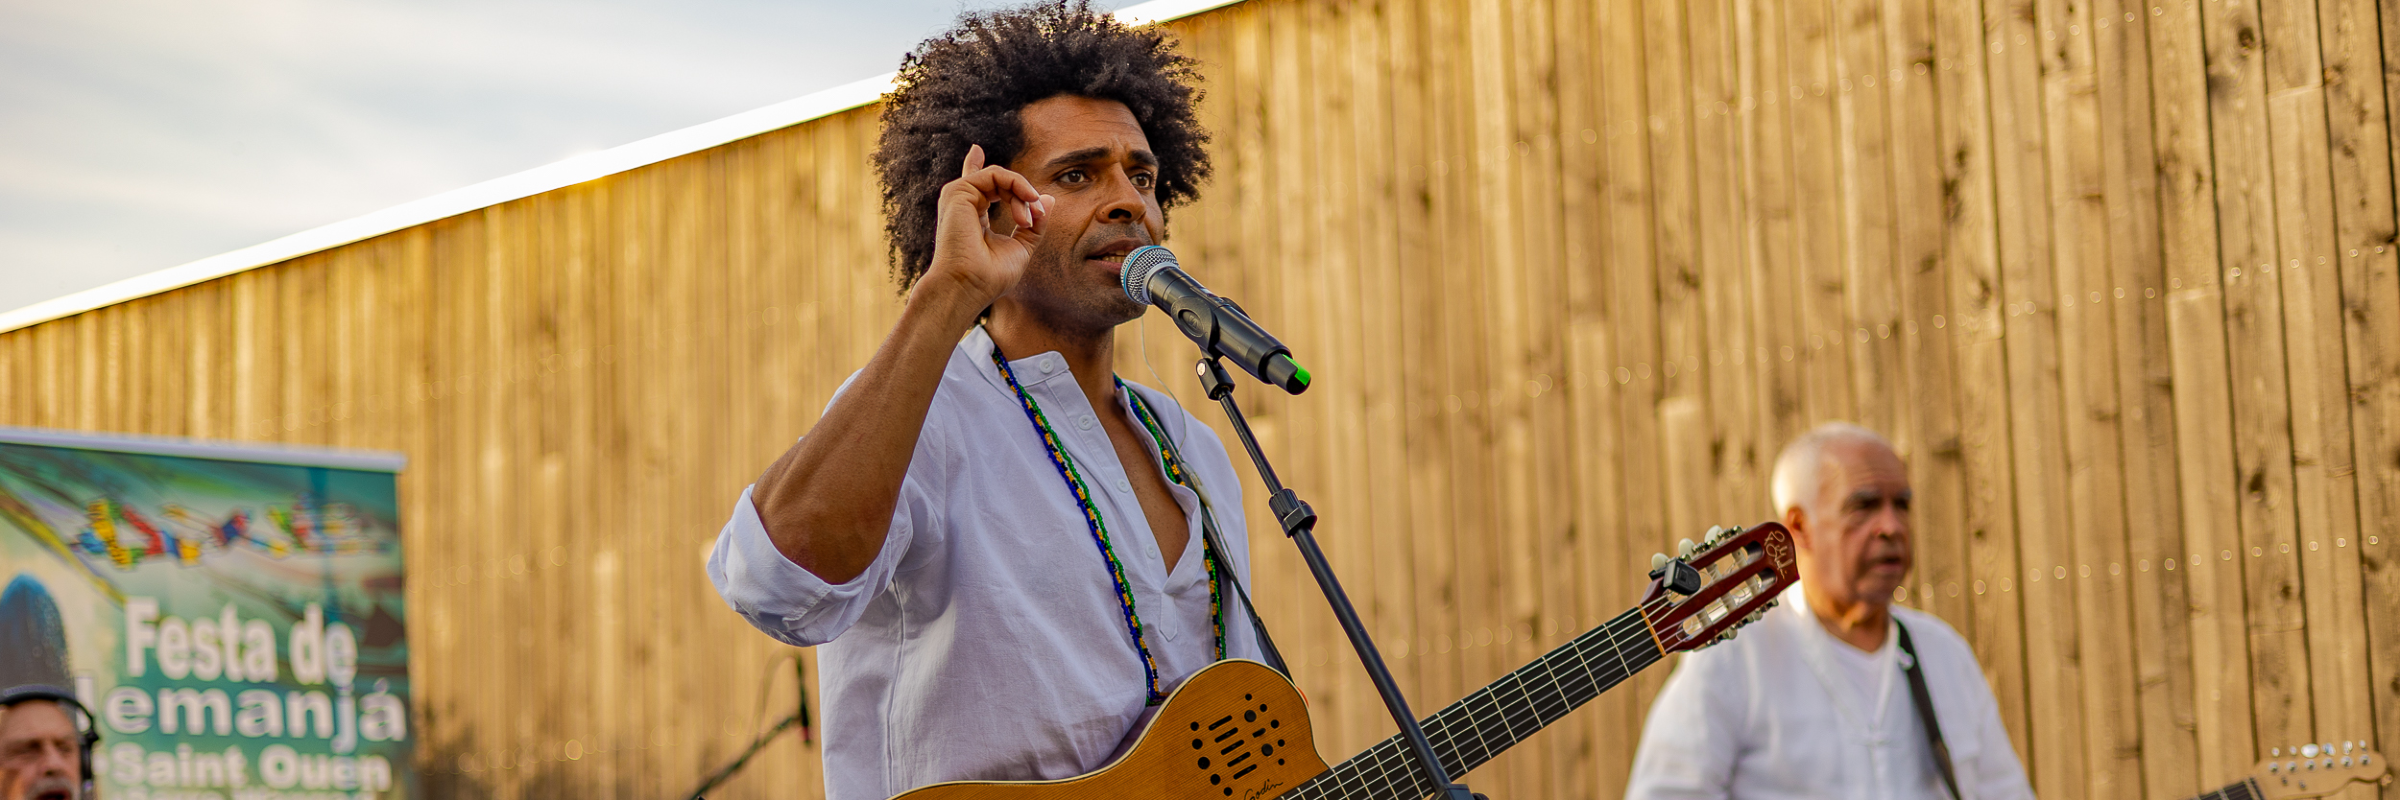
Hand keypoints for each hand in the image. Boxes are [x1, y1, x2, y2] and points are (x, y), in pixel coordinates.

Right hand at [922, 144, 1053, 305]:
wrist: (968, 286)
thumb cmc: (990, 276)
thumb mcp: (1021, 248)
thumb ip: (1034, 224)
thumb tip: (1048, 199)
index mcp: (973, 217)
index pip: (977, 186)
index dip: (976, 166)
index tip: (974, 149)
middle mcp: (963, 205)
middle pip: (999, 181)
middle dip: (1026, 197)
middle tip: (1035, 220)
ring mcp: (959, 197)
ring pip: (1000, 176)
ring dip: (1023, 194)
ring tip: (1028, 219)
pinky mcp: (959, 191)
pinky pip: (996, 173)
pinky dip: (1016, 186)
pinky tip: (1025, 205)